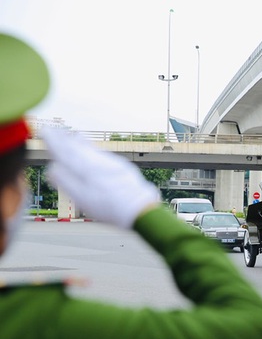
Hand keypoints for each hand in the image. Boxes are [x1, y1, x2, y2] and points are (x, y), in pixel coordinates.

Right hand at [42, 128, 159, 228]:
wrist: (140, 209)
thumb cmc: (109, 208)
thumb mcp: (82, 198)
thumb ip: (66, 182)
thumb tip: (52, 167)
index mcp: (86, 170)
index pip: (66, 152)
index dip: (54, 142)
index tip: (44, 131)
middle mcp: (99, 163)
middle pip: (78, 148)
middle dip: (64, 139)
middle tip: (52, 130)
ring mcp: (112, 164)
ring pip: (92, 149)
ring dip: (79, 142)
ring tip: (71, 135)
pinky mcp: (122, 168)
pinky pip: (103, 154)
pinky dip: (93, 149)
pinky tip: (93, 149)